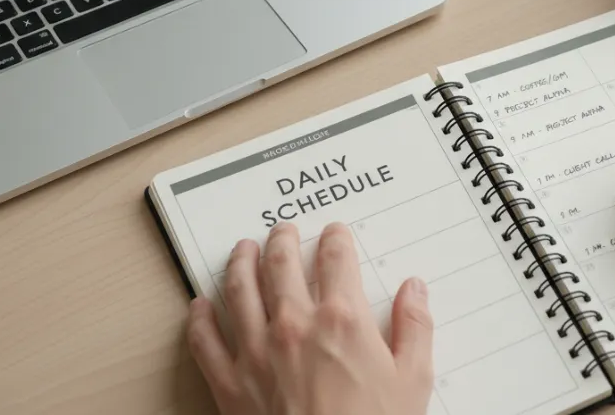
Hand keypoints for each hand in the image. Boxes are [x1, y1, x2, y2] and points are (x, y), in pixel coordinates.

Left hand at [186, 222, 432, 414]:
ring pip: (239, 291)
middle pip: (281, 265)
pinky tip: (200, 305)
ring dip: (240, 263)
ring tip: (242, 249)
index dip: (336, 239)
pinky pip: (206, 341)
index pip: (337, 260)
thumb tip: (414, 290)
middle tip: (283, 231)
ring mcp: (257, 353)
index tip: (335, 233)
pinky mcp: (230, 384)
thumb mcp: (413, 380)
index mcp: (342, 321)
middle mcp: (294, 327)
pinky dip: (199, 318)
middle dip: (282, 241)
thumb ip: (414, 327)